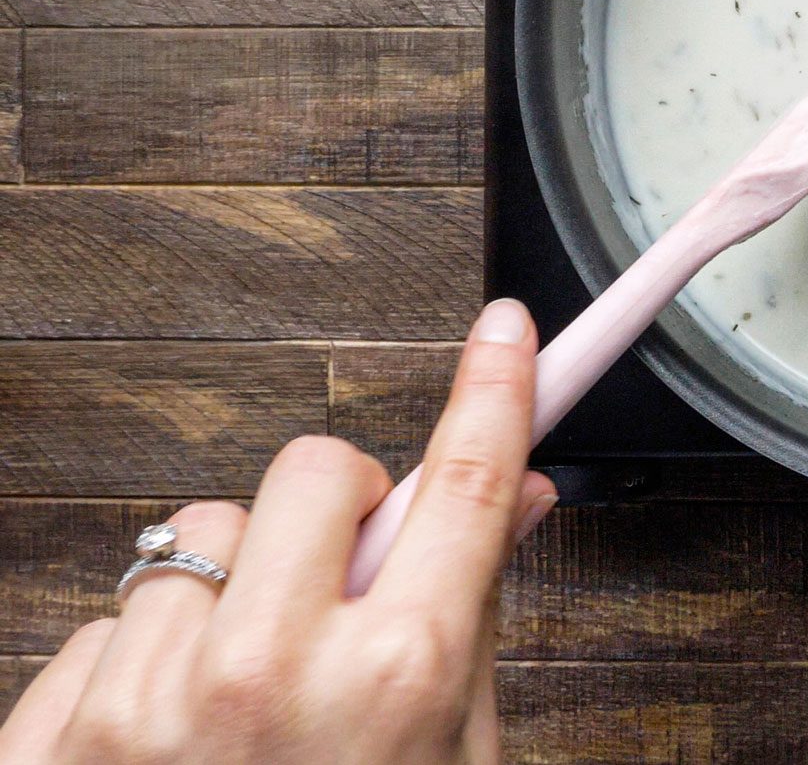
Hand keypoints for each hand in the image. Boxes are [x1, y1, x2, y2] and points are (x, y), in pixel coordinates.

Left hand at [0, 300, 556, 762]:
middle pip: (312, 470)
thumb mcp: (451, 760)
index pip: (461, 485)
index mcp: (395, 680)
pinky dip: (144, 661)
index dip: (492, 390)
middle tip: (342, 573)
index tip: (504, 331)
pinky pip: (106, 620)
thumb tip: (506, 503)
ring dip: (229, 590)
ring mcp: (150, 703)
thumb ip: (469, 625)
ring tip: (242, 688)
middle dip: (334, 506)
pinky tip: (171, 736)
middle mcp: (270, 673)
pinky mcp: (55, 737)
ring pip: (194, 538)